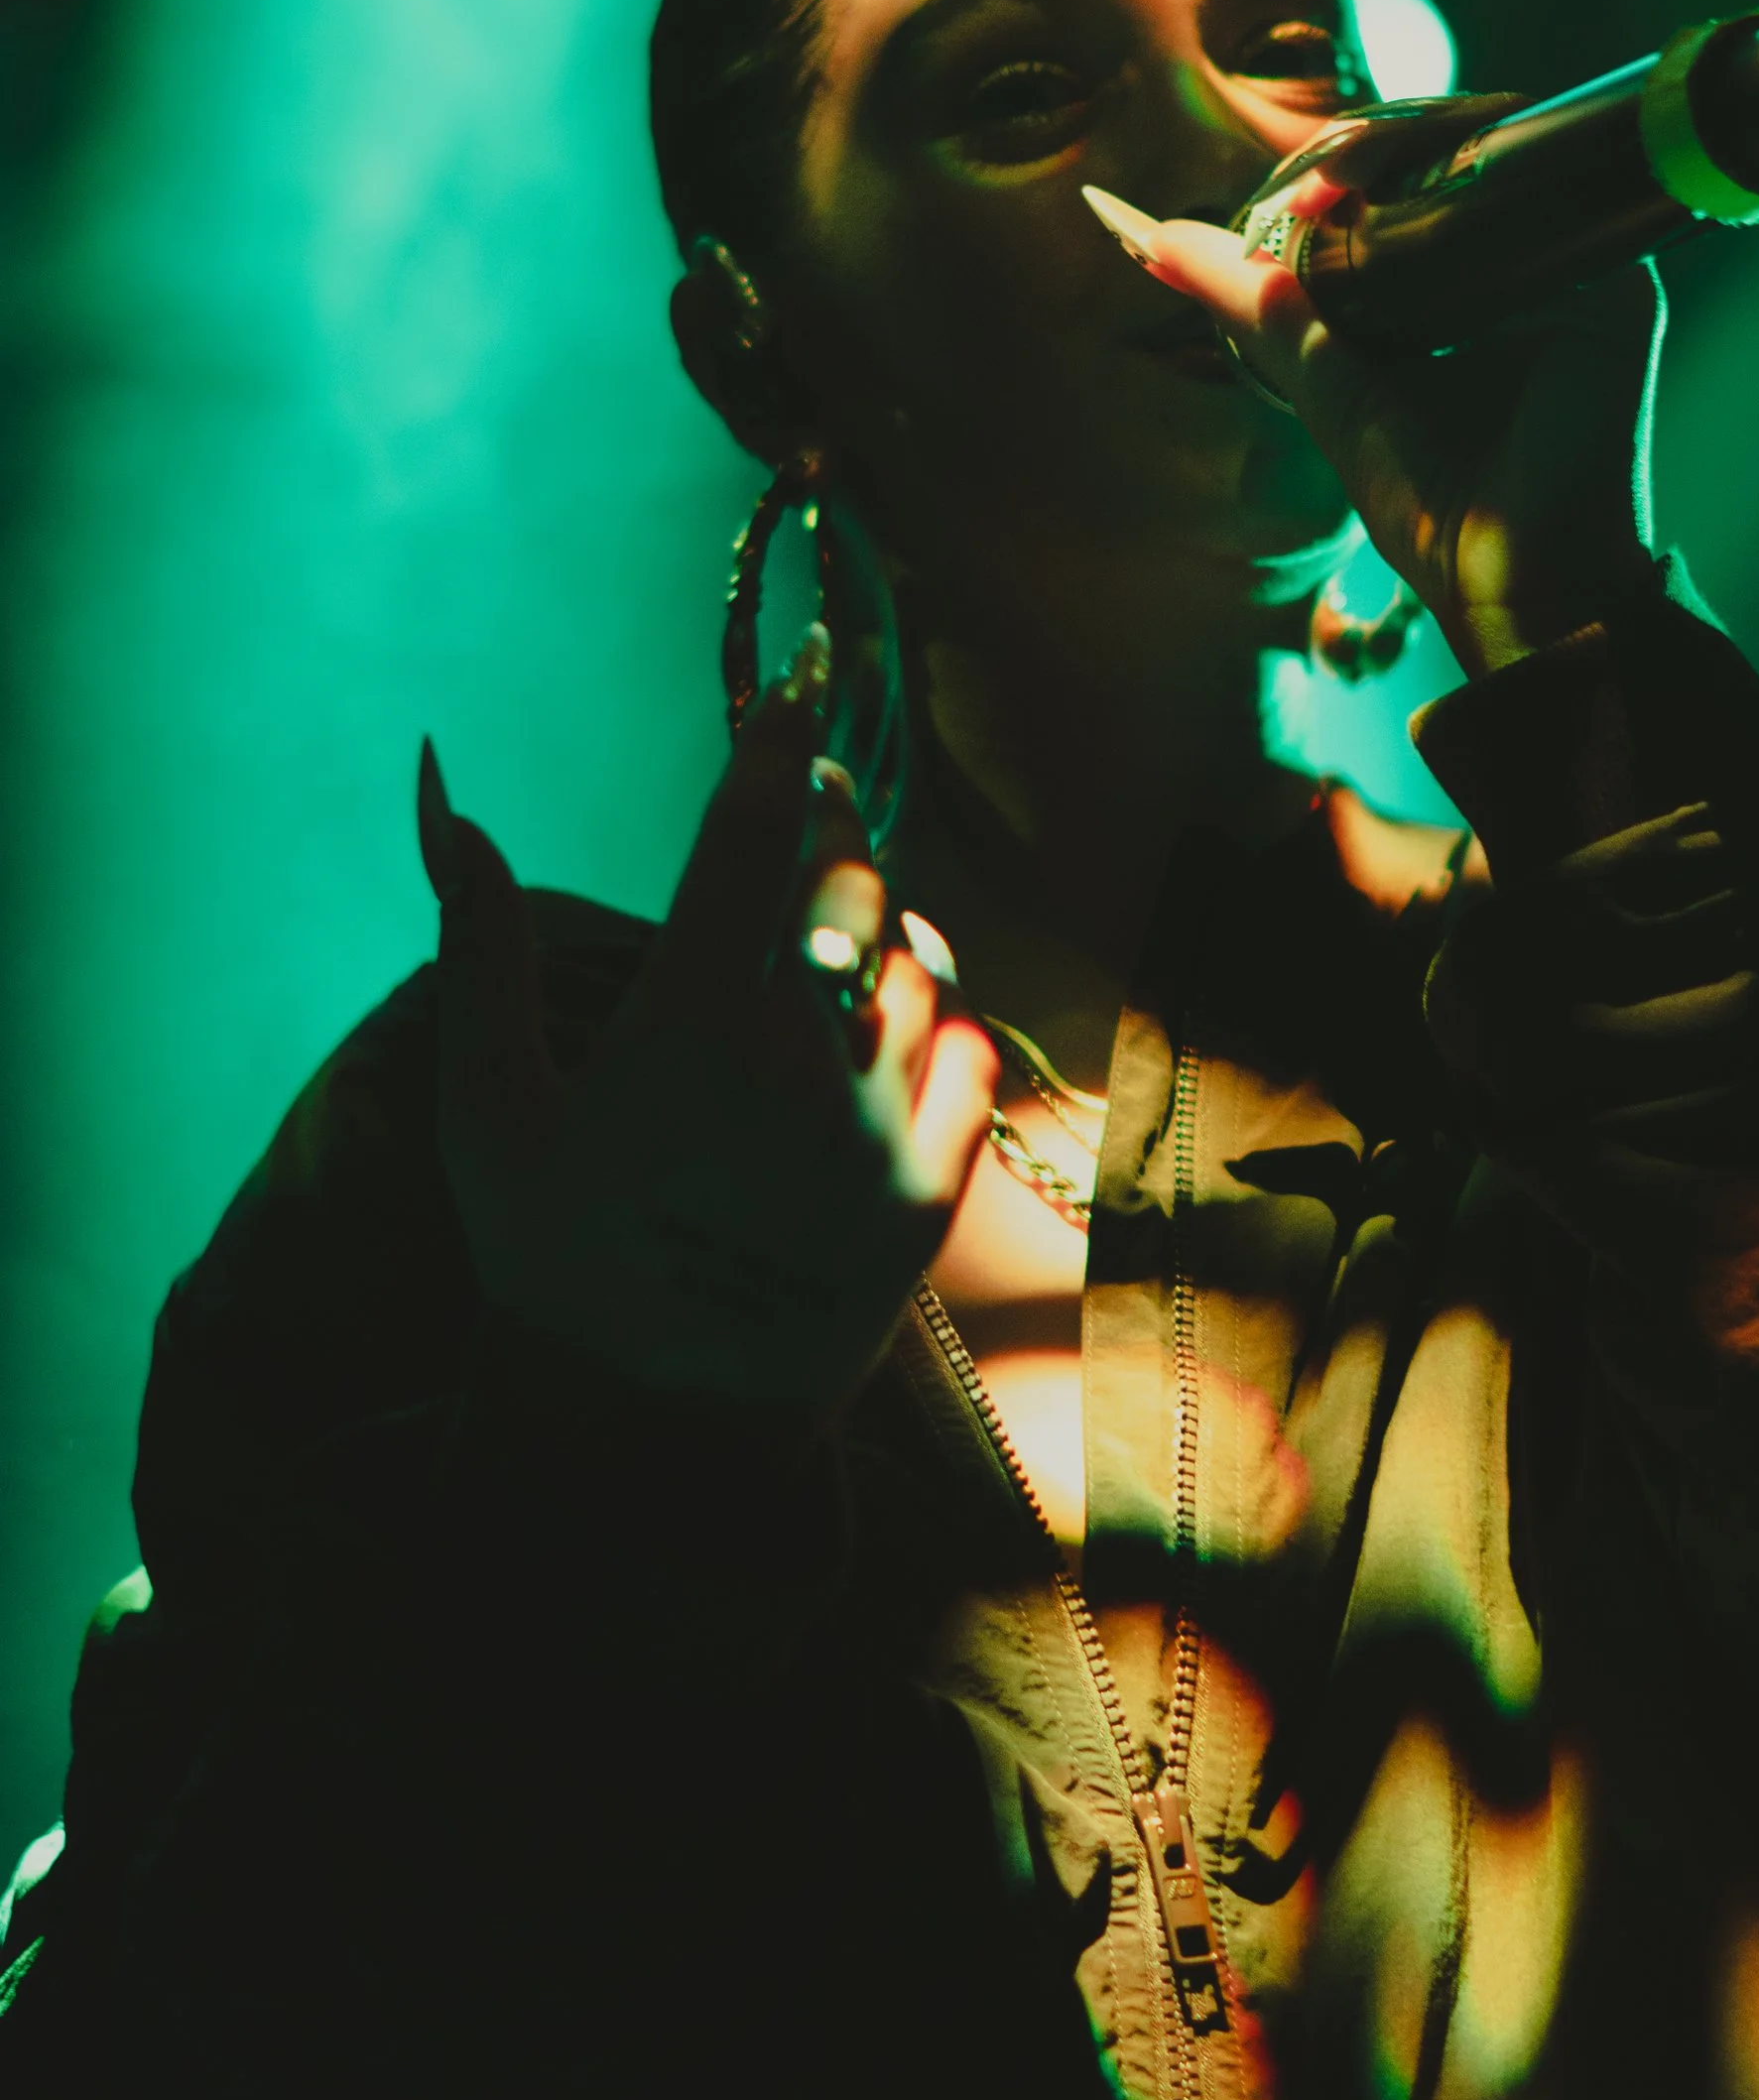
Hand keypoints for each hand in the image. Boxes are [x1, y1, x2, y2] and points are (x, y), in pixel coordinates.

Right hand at [415, 631, 996, 1445]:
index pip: (749, 838)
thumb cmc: (555, 1256)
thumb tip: (447, 791)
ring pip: (916, 962)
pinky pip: (969, 1048)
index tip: (803, 673)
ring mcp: (877, 1130)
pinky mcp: (934, 1187)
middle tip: (808, 813)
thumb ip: (476, 940)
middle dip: (834, 830)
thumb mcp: (484, 1107)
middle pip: (853, 885)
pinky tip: (877, 1034)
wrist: (656, 1427)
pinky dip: (934, 1020)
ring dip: (881, 932)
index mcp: (682, 1033)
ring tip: (824, 950)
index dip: (779, 740)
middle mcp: (795, 1069)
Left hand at [1084, 180, 1662, 675]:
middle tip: (1299, 189)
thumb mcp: (1325, 386)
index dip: (1340, 168)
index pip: (1408, 182)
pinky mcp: (1614, 285)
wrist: (1510, 588)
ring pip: (1484, 158)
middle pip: (1445, 156)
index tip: (1283, 198)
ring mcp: (1583, 268)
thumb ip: (1253, 306)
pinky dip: (1456, 181)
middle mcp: (1540, 264)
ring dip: (1398, 152)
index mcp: (1483, 284)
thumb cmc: (1434, 508)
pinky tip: (1390, 197)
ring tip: (1324, 190)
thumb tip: (1151, 239)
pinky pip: (1531, 199)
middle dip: (1362, 149)